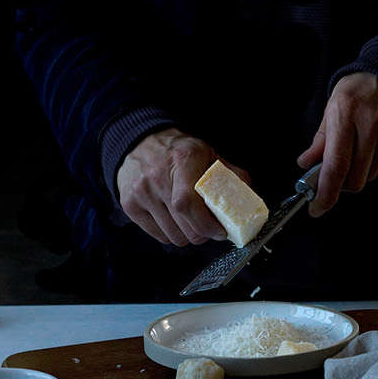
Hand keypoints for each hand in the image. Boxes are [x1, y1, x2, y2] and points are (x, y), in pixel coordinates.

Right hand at [116, 128, 250, 246]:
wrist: (141, 142)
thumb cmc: (177, 151)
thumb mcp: (207, 154)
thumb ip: (229, 174)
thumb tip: (247, 196)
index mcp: (182, 160)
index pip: (188, 204)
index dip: (207, 225)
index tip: (220, 230)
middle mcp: (157, 176)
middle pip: (184, 226)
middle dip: (203, 234)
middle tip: (210, 228)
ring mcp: (140, 192)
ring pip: (173, 236)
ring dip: (188, 235)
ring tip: (192, 222)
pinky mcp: (130, 205)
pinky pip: (159, 235)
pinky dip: (171, 234)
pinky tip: (175, 221)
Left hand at [297, 72, 377, 215]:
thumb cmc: (357, 90)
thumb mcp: (332, 107)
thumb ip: (320, 140)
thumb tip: (306, 165)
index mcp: (346, 115)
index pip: (336, 166)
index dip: (326, 192)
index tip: (317, 207)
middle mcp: (371, 125)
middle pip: (356, 179)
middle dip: (342, 186)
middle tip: (334, 177)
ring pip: (371, 174)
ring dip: (358, 172)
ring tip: (355, 151)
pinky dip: (375, 161)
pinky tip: (372, 142)